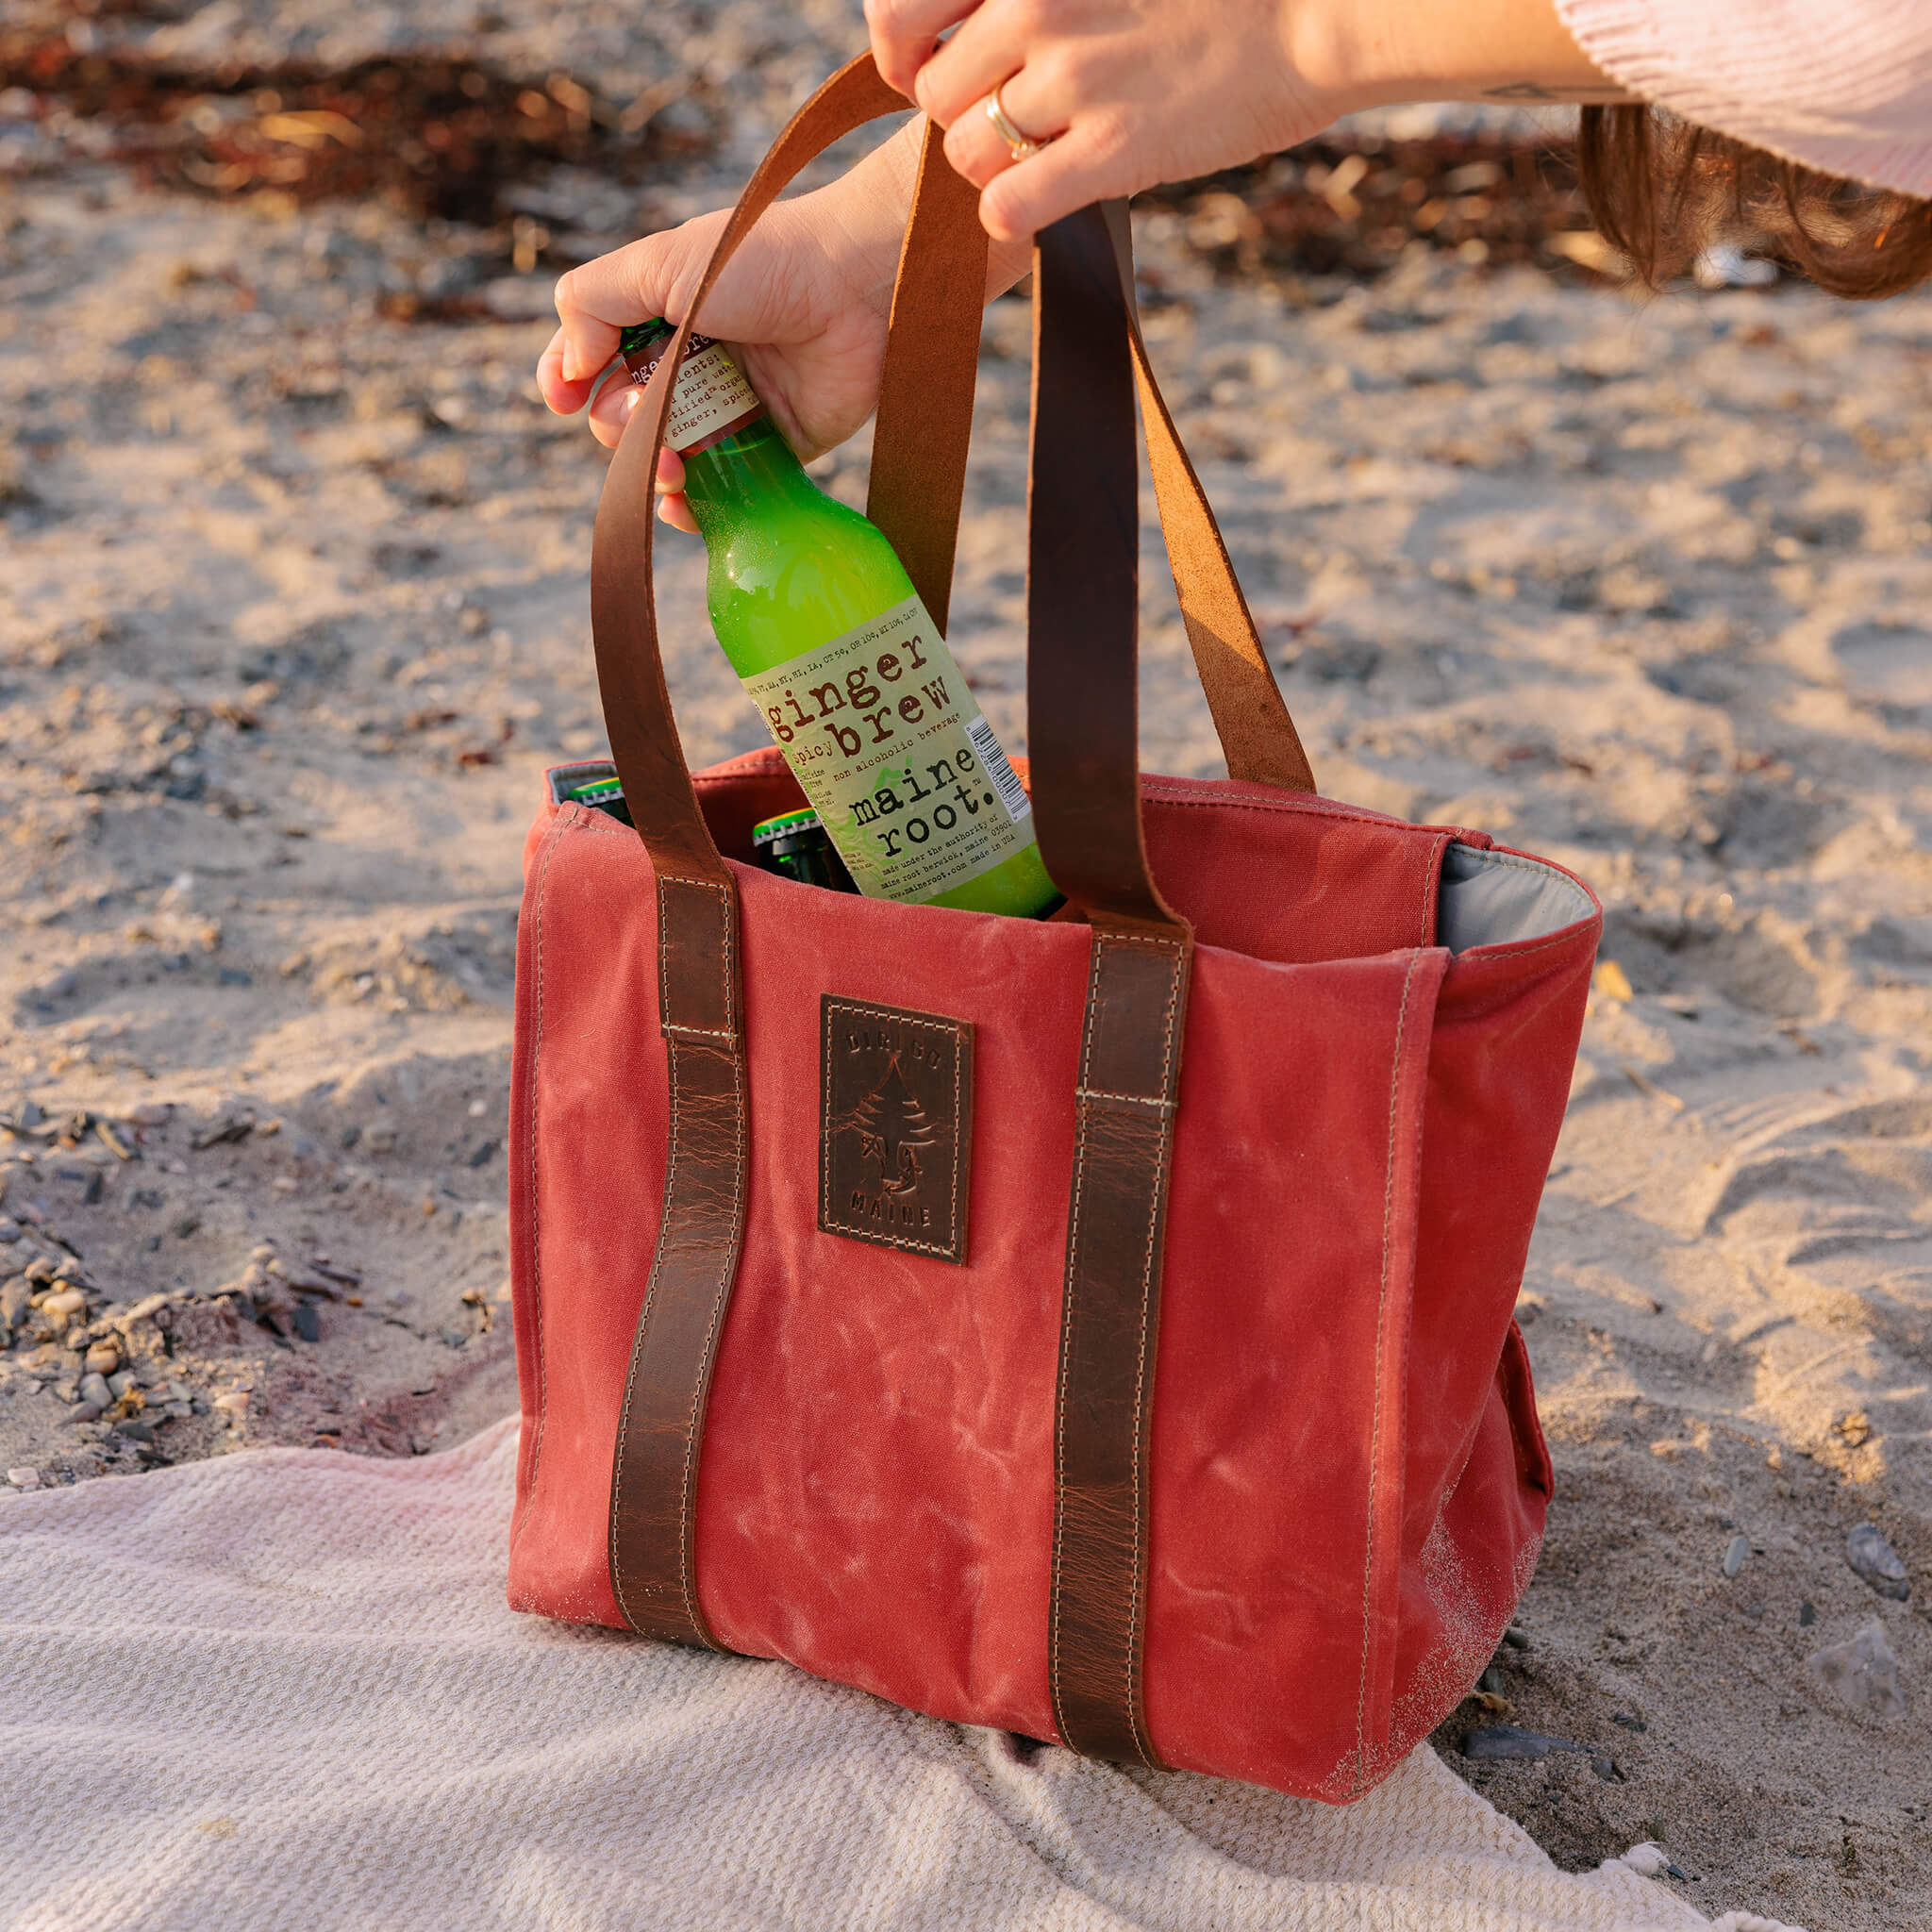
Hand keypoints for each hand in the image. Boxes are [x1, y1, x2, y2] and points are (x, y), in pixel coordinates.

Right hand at [537, 118, 1029, 528]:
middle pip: (621, 418)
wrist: (857, 284)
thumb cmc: (762, 258)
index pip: (591, 358)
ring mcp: (728, 411)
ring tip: (671, 463)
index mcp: (659, 315)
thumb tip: (569, 367)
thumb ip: (594, 302)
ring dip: (650, 472)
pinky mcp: (771, 449)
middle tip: (645, 411)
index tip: (563, 395)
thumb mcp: (661, 264)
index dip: (567, 379)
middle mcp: (690, 365)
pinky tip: (682, 502)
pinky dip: (691, 508)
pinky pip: (719, 494)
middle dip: (618, 424)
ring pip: (664, 461)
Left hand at [867, 0, 1627, 241]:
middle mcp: (1036, 9)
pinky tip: (1051, 200)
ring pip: (964, 154)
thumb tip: (976, 32)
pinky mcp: (1108, 150)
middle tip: (1022, 125)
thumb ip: (1039, 1)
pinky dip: (1016, 215)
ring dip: (995, 169)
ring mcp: (1072, 80)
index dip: (901, 55)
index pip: (900, 11)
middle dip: (968, 120)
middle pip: (933, 97)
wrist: (1313, 18)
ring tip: (1050, 157)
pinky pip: (1004, 206)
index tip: (932, 71)